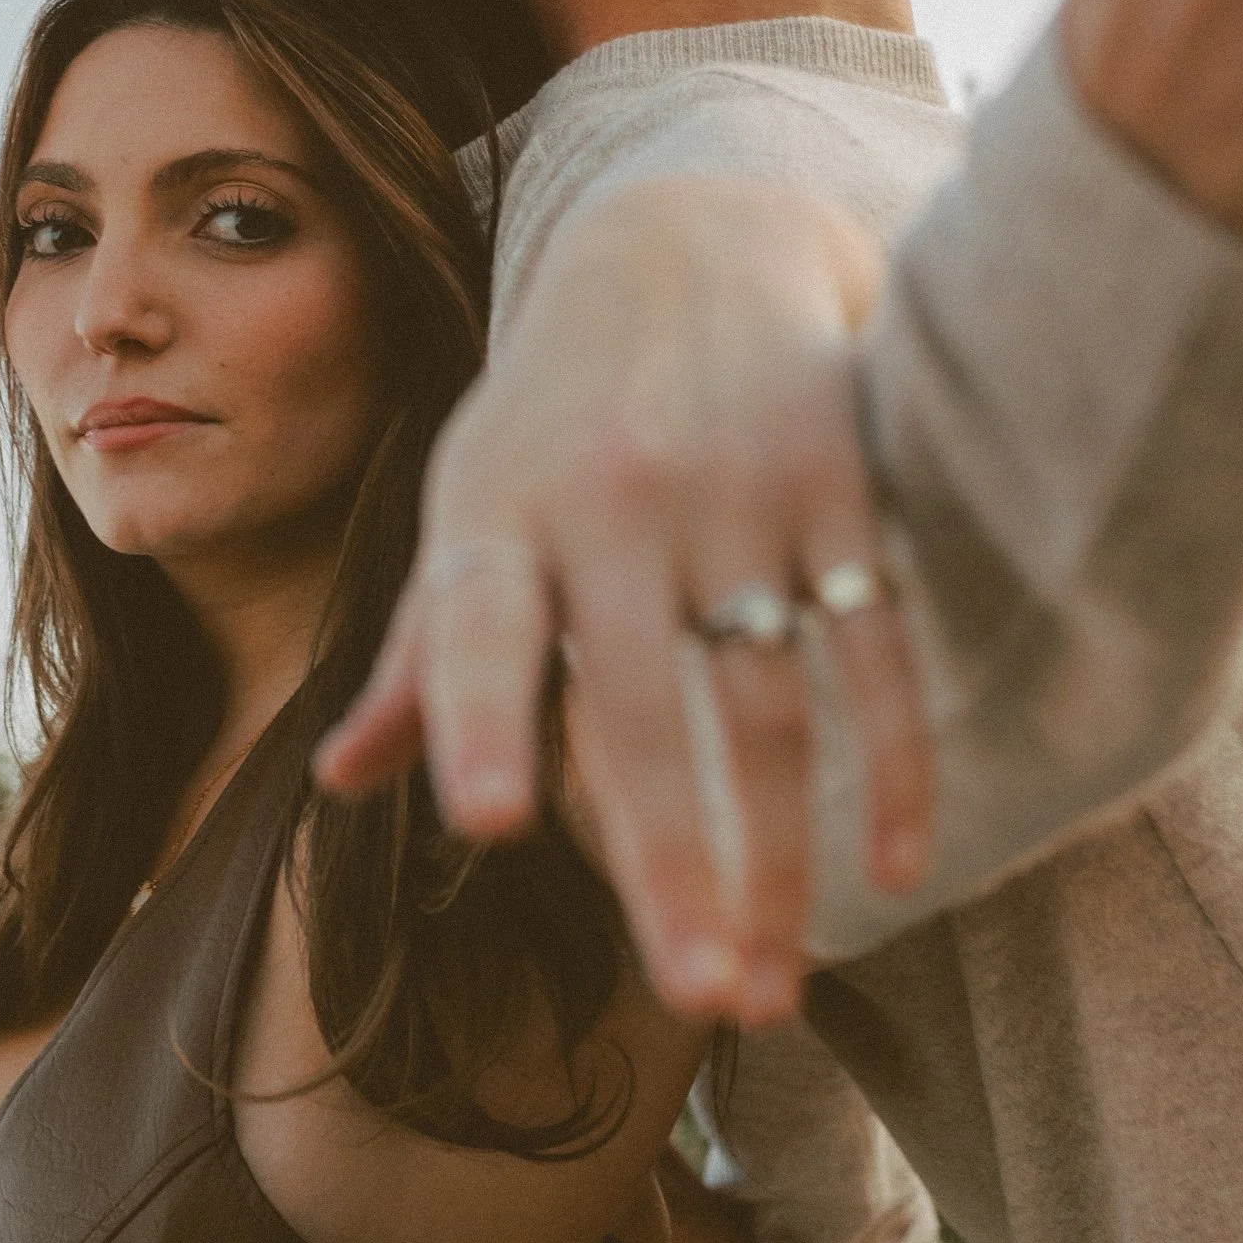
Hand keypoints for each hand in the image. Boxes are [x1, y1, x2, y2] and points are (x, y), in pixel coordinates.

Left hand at [316, 177, 933, 1018]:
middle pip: (648, 710)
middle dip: (671, 866)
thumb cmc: (558, 408)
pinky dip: (896, 765)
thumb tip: (345, 783)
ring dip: (782, 861)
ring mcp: (739, 494)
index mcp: (499, 515)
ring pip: (770, 708)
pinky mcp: (843, 485)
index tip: (491, 826)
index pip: (482, 628)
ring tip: (767, 993)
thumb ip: (420, 651)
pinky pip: (878, 651)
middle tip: (700, 1006)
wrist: (694, 236)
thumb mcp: (466, 500)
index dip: (485, 721)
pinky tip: (896, 872)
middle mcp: (614, 502)